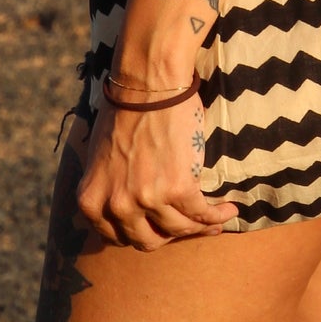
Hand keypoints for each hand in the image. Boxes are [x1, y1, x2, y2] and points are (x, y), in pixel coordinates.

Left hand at [76, 93, 236, 250]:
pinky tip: (228, 210)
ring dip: (199, 227)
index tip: (159, 227)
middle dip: (169, 234)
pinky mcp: (178, 189)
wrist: (148, 81)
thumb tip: (129, 212)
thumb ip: (108, 190)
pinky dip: (218, 216)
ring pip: (178, 229)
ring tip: (215, 220)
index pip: (118, 238)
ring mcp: (147, 200)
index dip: (142, 232)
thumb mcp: (101, 158)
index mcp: (91, 201)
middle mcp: (116, 207)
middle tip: (186, 224)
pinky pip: (202, 214)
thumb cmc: (127, 110)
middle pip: (148, 240)